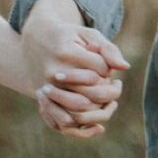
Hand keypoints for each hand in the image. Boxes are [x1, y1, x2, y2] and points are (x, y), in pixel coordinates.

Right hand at [22, 8, 128, 140]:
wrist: (32, 44)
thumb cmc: (66, 37)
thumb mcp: (87, 35)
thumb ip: (108, 49)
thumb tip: (124, 68)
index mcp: (65, 52)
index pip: (101, 68)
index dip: (108, 69)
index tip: (105, 65)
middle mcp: (54, 72)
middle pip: (95, 92)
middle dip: (111, 91)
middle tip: (115, 84)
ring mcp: (48, 89)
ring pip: (84, 108)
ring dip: (101, 106)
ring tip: (106, 97)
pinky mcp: (44, 101)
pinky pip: (67, 120)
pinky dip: (85, 122)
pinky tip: (95, 113)